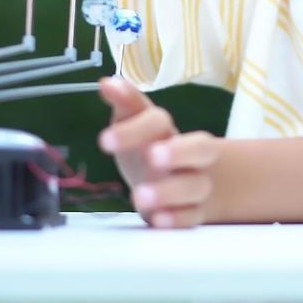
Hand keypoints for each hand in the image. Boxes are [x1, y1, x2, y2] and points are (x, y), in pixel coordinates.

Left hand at [97, 76, 222, 228]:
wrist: (179, 178)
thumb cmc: (151, 145)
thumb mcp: (134, 122)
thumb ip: (124, 104)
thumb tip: (106, 83)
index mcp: (166, 130)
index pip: (158, 121)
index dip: (134, 129)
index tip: (103, 142)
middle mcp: (187, 154)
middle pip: (199, 147)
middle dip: (178, 151)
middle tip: (151, 158)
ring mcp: (194, 183)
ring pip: (195, 185)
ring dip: (168, 191)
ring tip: (139, 197)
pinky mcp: (194, 212)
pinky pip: (193, 217)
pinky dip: (176, 219)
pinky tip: (158, 219)